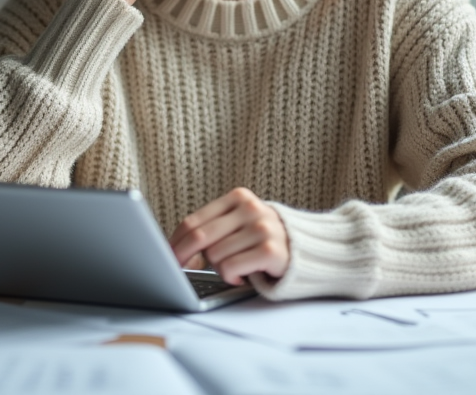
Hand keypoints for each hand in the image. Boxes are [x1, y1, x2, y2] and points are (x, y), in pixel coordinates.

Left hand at [169, 188, 289, 285]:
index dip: (174, 243)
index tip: (165, 259)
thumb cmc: (264, 240)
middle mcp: (250, 208)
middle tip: (178, 271)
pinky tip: (243, 277)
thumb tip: (176, 251)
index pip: (193, 221)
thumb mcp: (240, 224)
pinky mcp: (270, 250)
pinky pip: (230, 268)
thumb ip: (212, 230)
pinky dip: (231, 278)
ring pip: (214, 256)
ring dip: (218, 269)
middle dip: (183, 258)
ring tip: (234, 268)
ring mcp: (262, 227)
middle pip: (199, 236)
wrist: (310, 251)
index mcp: (238, 197)